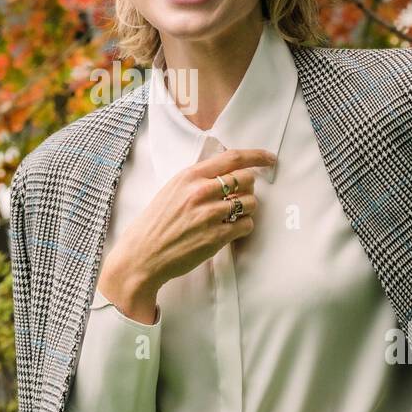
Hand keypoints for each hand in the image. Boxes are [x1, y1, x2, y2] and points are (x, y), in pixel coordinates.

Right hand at [99, 148, 275, 317]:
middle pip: (247, 180)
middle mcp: (200, 192)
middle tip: (239, 196)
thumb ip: (198, 179)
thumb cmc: (156, 223)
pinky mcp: (216, 237)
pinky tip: (230, 230)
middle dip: (248, 188)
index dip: (256, 156)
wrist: (142, 255)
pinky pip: (246, 225)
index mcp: (189, 176)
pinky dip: (243, 227)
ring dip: (246, 209)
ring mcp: (209, 215)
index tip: (269, 158)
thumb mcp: (172, 189)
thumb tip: (226, 172)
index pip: (232, 158)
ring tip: (231, 217)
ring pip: (250, 203)